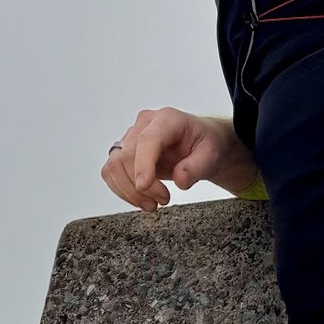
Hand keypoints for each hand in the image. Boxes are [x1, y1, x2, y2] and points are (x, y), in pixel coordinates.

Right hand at [102, 108, 258, 210]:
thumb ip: (197, 167)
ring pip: (114, 166)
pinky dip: (123, 191)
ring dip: (129, 191)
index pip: (147, 140)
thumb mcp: (211, 155)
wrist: (201, 145)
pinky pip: (111, 173)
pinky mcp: (124, 152)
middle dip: (142, 186)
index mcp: (167, 119)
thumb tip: (180, 180)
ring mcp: (131, 137)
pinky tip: (141, 198)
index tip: (144, 185)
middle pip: (126, 156)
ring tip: (152, 204)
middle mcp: (144, 124)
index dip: (142, 164)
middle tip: (163, 200)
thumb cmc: (206, 144)